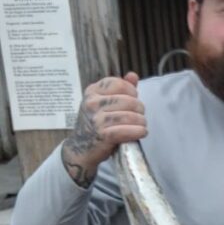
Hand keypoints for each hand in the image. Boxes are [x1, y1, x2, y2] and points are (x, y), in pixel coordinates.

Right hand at [61, 72, 145, 186]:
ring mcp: (96, 119)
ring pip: (131, 115)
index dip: (131, 92)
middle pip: (129, 100)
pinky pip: (127, 130)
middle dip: (139, 109)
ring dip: (141, 122)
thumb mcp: (104, 103)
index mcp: (92, 92)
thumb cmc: (96, 124)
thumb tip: (133, 75)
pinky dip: (138, 131)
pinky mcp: (102, 135)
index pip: (119, 84)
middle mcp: (92, 103)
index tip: (132, 100)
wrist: (80, 149)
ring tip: (140, 126)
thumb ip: (120, 89)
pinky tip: (141, 132)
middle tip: (138, 117)